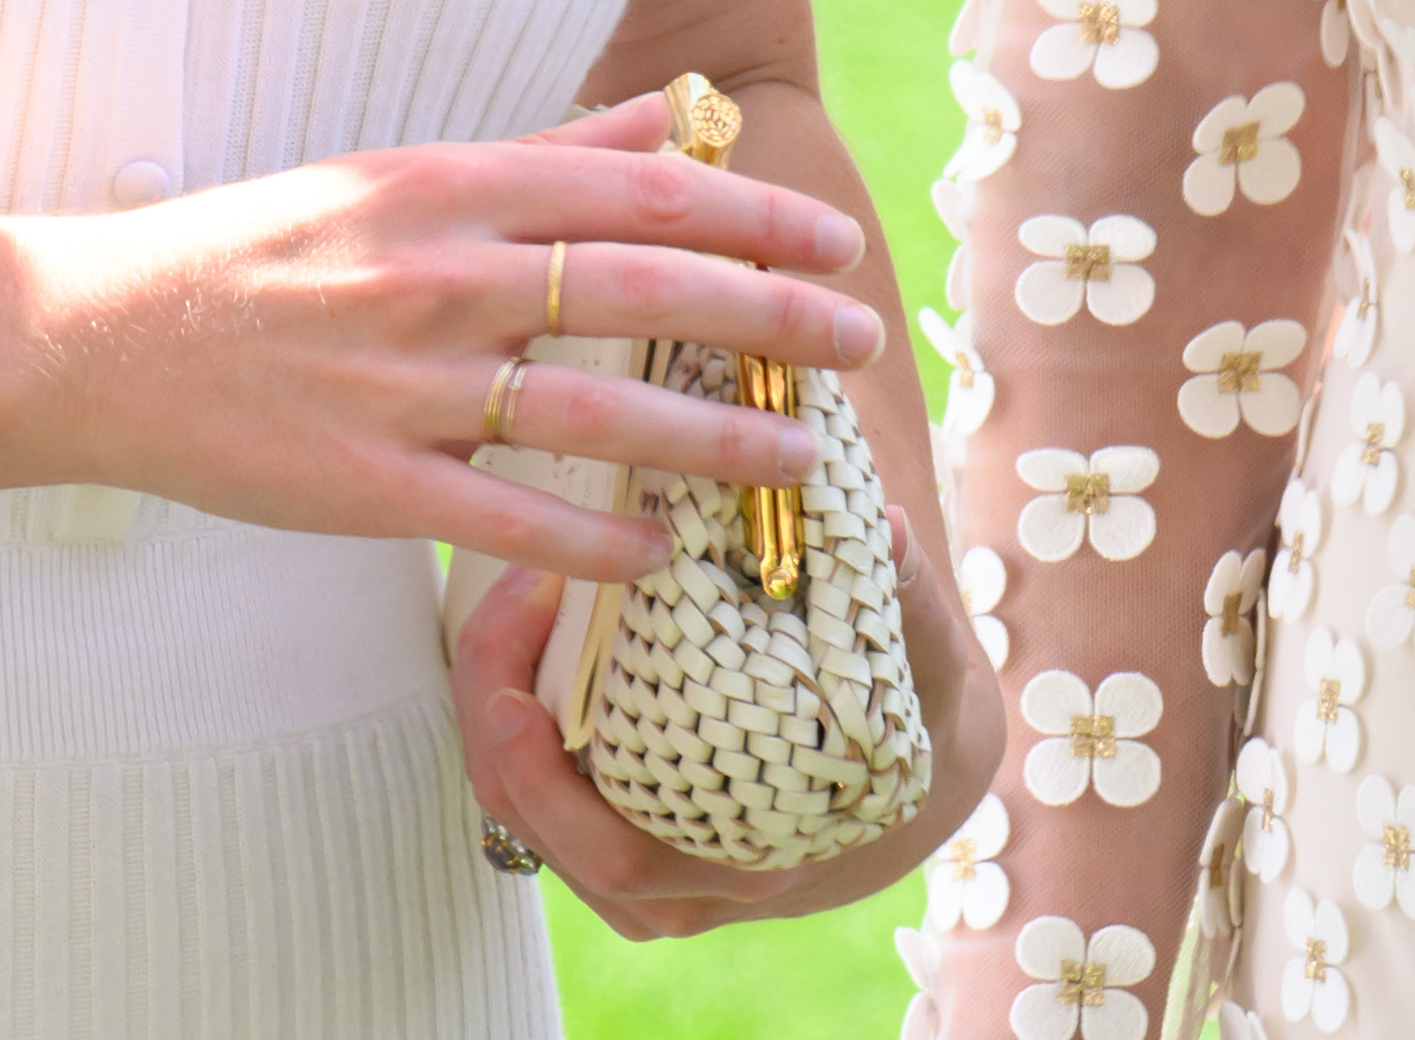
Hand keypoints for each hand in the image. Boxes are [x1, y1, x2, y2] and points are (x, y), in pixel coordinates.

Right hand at [22, 94, 888, 578]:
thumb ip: (544, 151)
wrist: (101, 336)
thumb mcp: (399, 173)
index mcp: (448, 188)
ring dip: (712, 440)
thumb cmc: (258, 249)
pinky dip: (593, 538)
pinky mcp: (364, 484)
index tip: (831, 242)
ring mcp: (401, 384)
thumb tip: (670, 116)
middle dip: (769, 317)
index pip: (636, 194)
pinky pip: (504, 516)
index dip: (751, 217)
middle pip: (642, 292)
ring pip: (593, 414)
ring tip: (799, 459)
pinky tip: (662, 553)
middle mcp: (437, 275)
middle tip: (859, 341)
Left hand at [451, 502, 1007, 939]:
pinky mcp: (611, 824)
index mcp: (747, 859)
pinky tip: (527, 621)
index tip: (522, 684)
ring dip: (494, 699)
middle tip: (513, 596)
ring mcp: (638, 865)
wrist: (909, 758)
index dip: (545, 777)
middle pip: (541, 825)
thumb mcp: (921, 661)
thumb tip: (883, 529)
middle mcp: (682, 884)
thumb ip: (904, 597)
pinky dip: (508, 706)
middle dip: (497, 712)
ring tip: (518, 592)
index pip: (615, 854)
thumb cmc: (908, 711)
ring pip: (518, 807)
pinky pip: (526, 783)